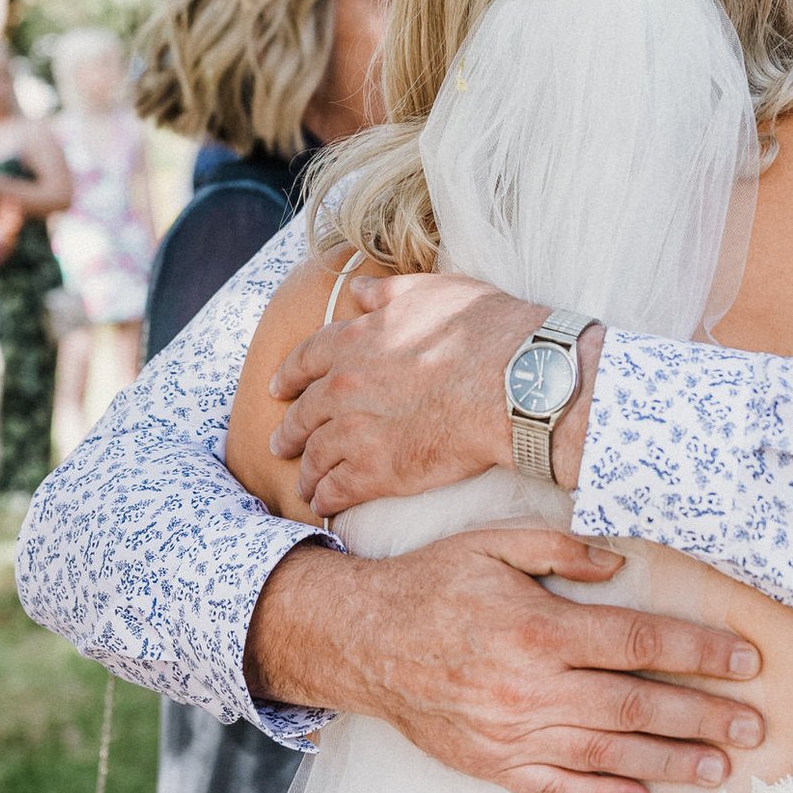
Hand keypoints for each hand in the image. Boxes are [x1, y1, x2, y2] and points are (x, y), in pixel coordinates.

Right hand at [248, 530, 763, 792]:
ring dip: (669, 760)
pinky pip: (556, 786)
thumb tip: (620, 562)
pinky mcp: (491, 763)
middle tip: (754, 726)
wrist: (361, 640)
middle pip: (635, 704)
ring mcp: (511, 732)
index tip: (744, 662)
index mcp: (538, 627)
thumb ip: (560, 548)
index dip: (698, 653)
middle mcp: (530, 687)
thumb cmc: (432, 583)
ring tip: (721, 767)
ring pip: (606, 751)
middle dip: (703, 715)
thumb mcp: (492, 542)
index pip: (638, 643)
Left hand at [270, 273, 551, 516]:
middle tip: (280, 444)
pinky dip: (325, 496)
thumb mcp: (431, 292)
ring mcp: (356, 431)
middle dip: (289, 431)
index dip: (289, 376)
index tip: (279, 389)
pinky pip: (337, 488)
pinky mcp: (377, 471)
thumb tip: (359, 290)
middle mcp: (344, 387)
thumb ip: (388, 293)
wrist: (513, 382)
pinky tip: (324, 503)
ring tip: (304, 483)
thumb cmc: (483, 331)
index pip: (306, 360)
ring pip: (316, 456)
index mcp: (354, 341)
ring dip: (306, 471)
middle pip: (304, 413)